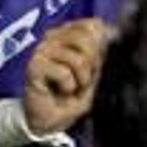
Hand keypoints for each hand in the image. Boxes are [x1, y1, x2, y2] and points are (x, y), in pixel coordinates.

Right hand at [23, 19, 110, 135]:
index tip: (93, 66)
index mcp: (67, 33)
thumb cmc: (70, 96)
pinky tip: (60, 91)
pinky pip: (64, 73)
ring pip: (77, 59)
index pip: (93, 25)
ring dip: (80, 80)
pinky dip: (68, 87)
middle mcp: (52, 37)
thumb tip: (112, 30)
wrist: (49, 121)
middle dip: (91, 65)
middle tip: (82, 80)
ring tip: (71, 88)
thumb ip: (100, 50)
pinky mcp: (34, 66)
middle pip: (86, 39)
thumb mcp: (93, 72)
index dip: (100, 47)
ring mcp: (42, 50)